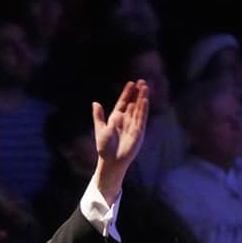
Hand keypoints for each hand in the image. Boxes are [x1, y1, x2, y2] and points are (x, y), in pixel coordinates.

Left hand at [93, 80, 149, 203]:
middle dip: (137, 93)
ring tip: (145, 87)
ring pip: (139, 109)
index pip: (123, 102)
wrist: (111, 161)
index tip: (131, 83)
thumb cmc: (104, 147)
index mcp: (116, 118)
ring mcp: (133, 125)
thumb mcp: (99, 129)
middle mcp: (126, 120)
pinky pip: (141, 119)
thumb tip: (95, 103)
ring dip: (142, 98)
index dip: (127, 93)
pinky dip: (143, 110)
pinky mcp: (138, 132)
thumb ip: (98, 116)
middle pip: (133, 103)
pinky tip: (144, 101)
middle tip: (142, 81)